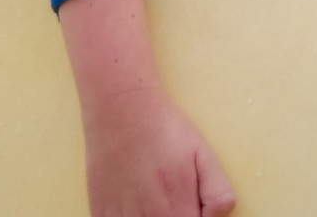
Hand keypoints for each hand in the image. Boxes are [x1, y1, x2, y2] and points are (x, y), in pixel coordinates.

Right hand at [58, 0, 235, 216]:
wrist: (122, 109)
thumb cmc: (165, 130)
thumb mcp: (204, 156)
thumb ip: (217, 194)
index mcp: (178, 211)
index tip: (193, 206)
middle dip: (175, 214)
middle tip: (172, 194)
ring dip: (149, 216)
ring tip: (152, 193)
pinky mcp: (99, 210)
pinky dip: (125, 216)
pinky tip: (132, 200)